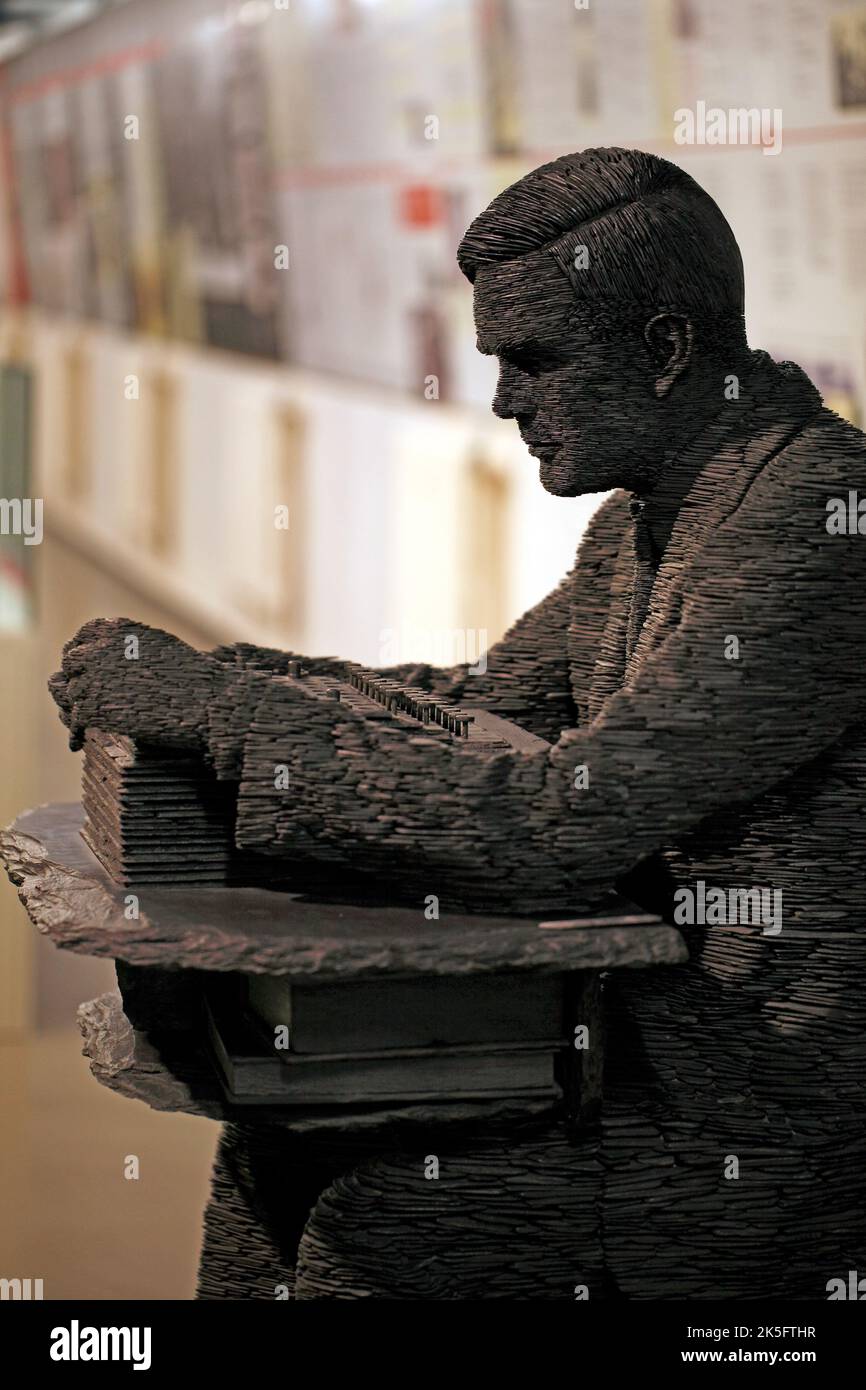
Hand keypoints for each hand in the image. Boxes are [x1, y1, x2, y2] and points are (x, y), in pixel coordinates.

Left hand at [48, 617, 224, 752]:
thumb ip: (128, 646)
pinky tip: (79, 743)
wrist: (207, 702)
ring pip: (71, 694)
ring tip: (81, 723)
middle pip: (72, 665)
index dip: (82, 658)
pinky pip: (74, 721)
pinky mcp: (92, 708)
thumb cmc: (193, 677)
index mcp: (115, 629)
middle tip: (85, 701)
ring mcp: (91, 678)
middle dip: (77, 681)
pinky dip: (75, 734)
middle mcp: (97, 648)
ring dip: (76, 708)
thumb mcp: (158, 647)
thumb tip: (108, 655)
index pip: (81, 640)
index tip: (85, 674)